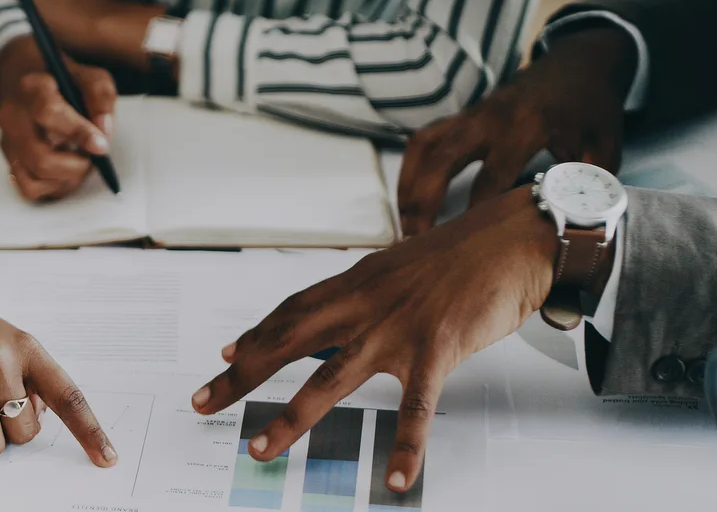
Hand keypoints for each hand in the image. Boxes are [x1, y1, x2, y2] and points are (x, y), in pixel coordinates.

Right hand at [0, 36, 116, 200]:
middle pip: (41, 158)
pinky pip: (30, 188)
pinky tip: (65, 171)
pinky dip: (54, 187)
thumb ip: (100, 97)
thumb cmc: (60, 81)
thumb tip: (103, 131)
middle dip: (76, 166)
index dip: (78, 133)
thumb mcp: (88, 76)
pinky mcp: (9, 159)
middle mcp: (12, 116)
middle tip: (93, 157)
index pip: (49, 113)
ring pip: (36, 178)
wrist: (21, 79)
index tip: (101, 145)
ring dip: (67, 178)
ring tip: (80, 161)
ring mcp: (7, 140)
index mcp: (32, 88)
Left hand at [191, 187, 557, 491]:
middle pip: (286, 341)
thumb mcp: (396, 269)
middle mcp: (364, 304)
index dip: (255, 335)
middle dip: (241, 375)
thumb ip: (361, 294)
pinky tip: (395, 478)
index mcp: (355, 283)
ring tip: (261, 448)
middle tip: (204, 402)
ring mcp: (397, 329)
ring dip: (290, 417)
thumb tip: (330, 315)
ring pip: (330, 379)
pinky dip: (406, 445)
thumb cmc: (459, 256)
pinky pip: (416, 406)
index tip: (225, 357)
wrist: (513, 238)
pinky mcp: (437, 349)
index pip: (291, 311)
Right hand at [397, 28, 637, 236]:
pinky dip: (411, 168)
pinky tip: (408, 196)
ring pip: (424, 148)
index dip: (476, 213)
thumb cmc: (592, 106)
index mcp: (526, 127)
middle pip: (442, 160)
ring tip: (405, 224)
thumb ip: (589, 184)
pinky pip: (425, 140)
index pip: (492, 177)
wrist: (579, 61)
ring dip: (408, 186)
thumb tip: (579, 225)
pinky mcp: (463, 115)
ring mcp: (472, 114)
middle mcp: (490, 119)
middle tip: (416, 241)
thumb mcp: (604, 145)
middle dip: (424, 202)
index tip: (466, 245)